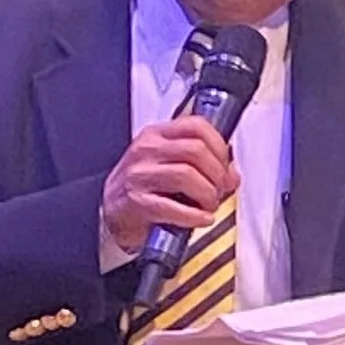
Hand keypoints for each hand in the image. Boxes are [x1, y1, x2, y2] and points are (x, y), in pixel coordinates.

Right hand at [101, 117, 236, 258]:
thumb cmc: (143, 188)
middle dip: (217, 173)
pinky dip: (194, 216)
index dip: (219, 146)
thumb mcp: (170, 166)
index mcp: (157, 135)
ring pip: (187, 175)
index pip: (196, 126)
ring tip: (209, 205)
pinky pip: (172, 206)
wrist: (112, 213)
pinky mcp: (136, 202)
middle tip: (221, 189)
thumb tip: (232, 175)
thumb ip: (202, 165)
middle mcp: (147, 150)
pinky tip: (202, 219)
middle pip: (196, 150)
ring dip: (207, 194)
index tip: (226, 166)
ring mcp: (139, 174)